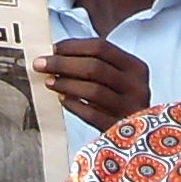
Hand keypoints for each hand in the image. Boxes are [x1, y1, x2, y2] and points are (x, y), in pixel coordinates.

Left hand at [33, 38, 151, 132]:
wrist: (139, 135)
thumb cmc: (121, 100)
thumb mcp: (118, 78)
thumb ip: (95, 64)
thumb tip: (57, 55)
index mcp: (135, 67)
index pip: (101, 48)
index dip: (73, 46)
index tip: (54, 49)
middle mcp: (136, 86)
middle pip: (95, 67)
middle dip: (63, 64)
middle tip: (41, 64)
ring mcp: (130, 108)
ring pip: (93, 90)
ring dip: (66, 84)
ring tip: (50, 82)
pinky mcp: (118, 128)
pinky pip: (91, 114)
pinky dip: (74, 105)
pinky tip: (62, 100)